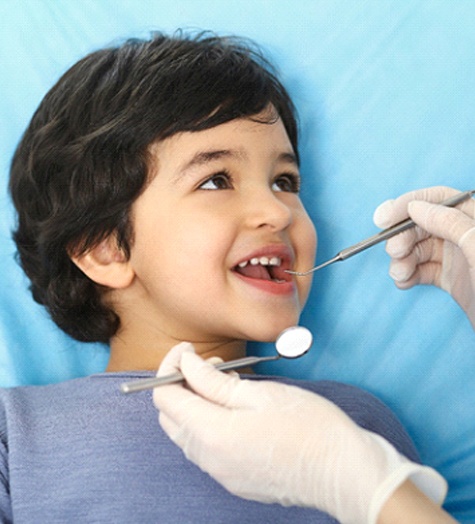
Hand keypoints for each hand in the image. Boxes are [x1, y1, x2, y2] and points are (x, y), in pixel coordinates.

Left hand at [153, 343, 445, 523]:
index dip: (170, 367)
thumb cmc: (309, 426)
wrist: (343, 472)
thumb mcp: (260, 393)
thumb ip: (213, 381)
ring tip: (224, 383)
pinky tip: (234, 410)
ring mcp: (222, 473)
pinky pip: (206, 449)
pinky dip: (207, 424)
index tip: (188, 349)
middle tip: (208, 364)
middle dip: (179, 385)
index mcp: (212, 433)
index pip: (164, 397)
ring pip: (187, 434)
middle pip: (171, 417)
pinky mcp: (235, 479)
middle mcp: (209, 459)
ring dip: (194, 404)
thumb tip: (185, 365)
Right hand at [374, 186, 474, 328]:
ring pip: (421, 249)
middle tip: (393, 252)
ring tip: (398, 274)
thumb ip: (451, 223)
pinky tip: (403, 283)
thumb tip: (416, 207)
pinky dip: (409, 275)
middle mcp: (468, 236)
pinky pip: (423, 271)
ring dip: (402, 259)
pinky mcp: (453, 280)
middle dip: (403, 237)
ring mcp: (460, 258)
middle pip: (425, 224)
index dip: (409, 204)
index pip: (440, 199)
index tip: (383, 218)